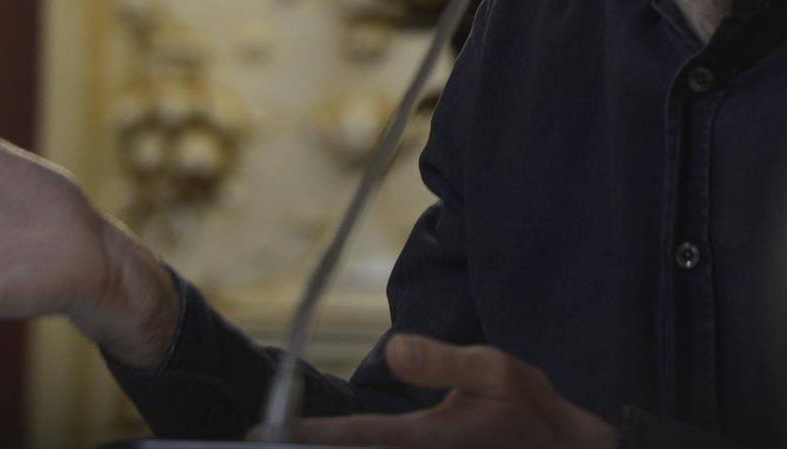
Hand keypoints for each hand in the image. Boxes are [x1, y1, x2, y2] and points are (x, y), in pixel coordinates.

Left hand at [257, 334, 616, 447]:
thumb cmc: (530, 413)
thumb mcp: (498, 371)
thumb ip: (443, 362)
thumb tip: (394, 349)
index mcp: (431, 438)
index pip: (360, 437)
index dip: (314, 436)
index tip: (265, 432)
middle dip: (311, 447)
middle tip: (256, 439)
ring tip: (279, 441)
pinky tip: (331, 445)